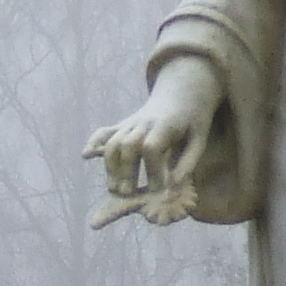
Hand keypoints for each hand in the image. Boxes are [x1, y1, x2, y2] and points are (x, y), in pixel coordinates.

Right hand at [84, 54, 222, 199]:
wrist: (182, 91)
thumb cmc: (193, 119)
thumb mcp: (200, 139)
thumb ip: (188, 161)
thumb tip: (174, 184)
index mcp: (165, 126)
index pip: (152, 147)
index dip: (153, 169)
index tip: (158, 188)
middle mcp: (143, 123)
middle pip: (127, 145)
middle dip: (126, 171)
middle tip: (128, 194)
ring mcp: (130, 122)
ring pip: (114, 142)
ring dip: (110, 166)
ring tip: (114, 188)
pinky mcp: (123, 124)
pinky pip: (105, 131)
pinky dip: (94, 142)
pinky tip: (86, 156)